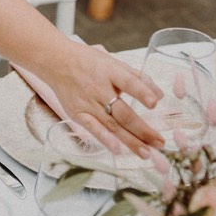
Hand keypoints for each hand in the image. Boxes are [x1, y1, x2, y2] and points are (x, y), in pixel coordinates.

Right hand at [54, 42, 164, 160]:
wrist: (56, 62)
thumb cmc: (88, 61)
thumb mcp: (113, 62)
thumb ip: (137, 77)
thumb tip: (159, 94)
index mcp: (110, 72)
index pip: (128, 82)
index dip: (141, 92)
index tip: (154, 103)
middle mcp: (99, 88)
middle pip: (123, 112)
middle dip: (143, 129)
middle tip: (159, 142)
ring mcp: (88, 103)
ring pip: (112, 125)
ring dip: (130, 141)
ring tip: (147, 153)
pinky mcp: (77, 113)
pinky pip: (93, 129)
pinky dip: (105, 140)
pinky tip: (117, 150)